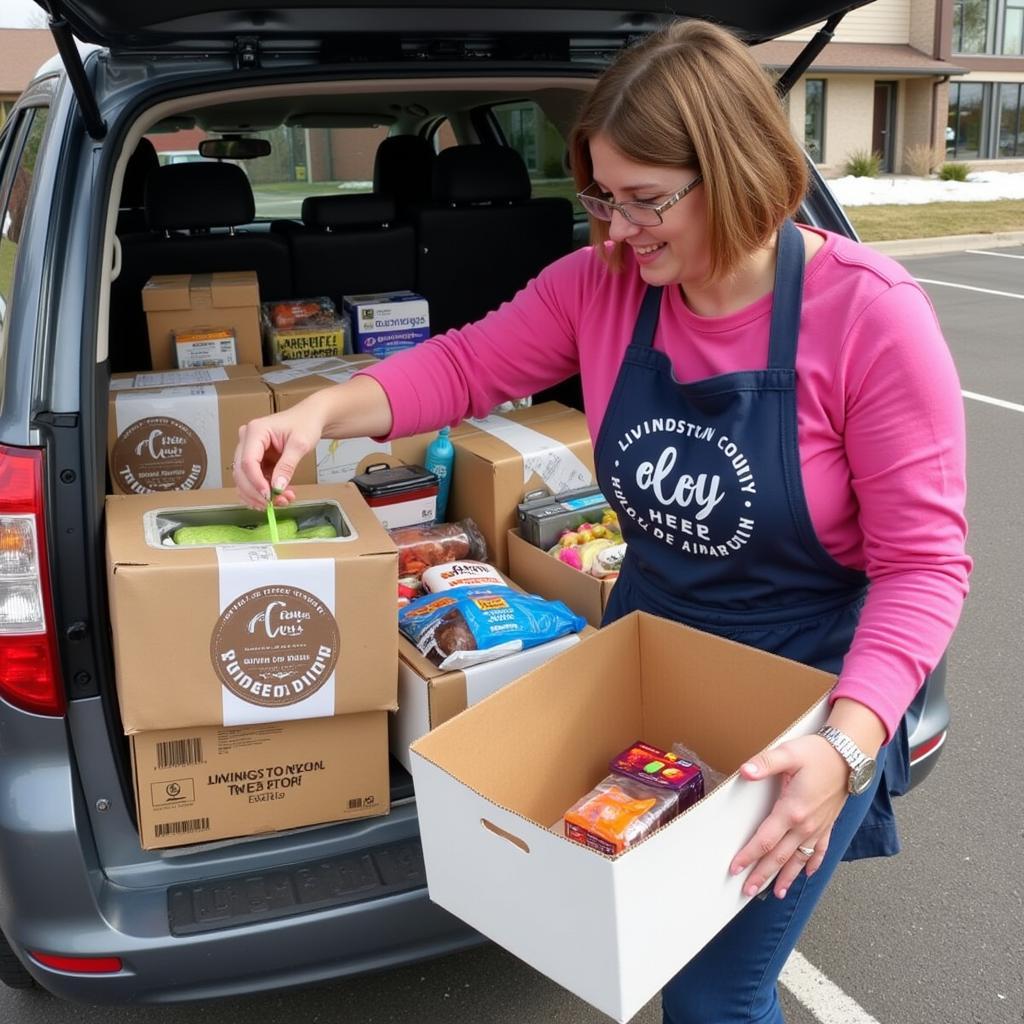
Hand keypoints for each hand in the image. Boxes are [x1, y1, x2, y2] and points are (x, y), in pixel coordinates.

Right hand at [233, 405, 326, 508]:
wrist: (310, 419)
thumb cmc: (305, 424)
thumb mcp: (299, 444)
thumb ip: (287, 466)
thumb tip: (277, 487)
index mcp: (255, 431)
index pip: (247, 461)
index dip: (255, 482)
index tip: (268, 496)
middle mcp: (248, 440)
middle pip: (242, 473)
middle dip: (257, 492)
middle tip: (274, 503)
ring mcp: (250, 451)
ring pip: (245, 480)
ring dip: (261, 495)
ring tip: (283, 500)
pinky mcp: (256, 461)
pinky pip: (254, 481)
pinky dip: (264, 492)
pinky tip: (280, 496)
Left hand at [728, 734, 849, 899]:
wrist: (850, 756)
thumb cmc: (818, 754)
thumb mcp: (788, 753)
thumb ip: (765, 763)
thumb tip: (746, 771)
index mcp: (791, 810)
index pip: (765, 840)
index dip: (749, 856)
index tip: (735, 869)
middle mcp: (805, 825)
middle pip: (779, 857)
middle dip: (762, 875)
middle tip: (747, 892)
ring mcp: (818, 827)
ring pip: (799, 859)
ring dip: (787, 877)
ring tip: (776, 893)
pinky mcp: (828, 824)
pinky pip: (820, 850)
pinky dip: (813, 864)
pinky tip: (808, 874)